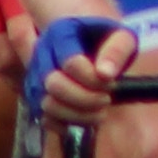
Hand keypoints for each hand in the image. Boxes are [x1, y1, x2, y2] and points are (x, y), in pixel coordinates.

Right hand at [32, 14, 135, 129]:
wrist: (91, 42)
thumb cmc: (107, 39)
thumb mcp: (121, 36)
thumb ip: (116, 50)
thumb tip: (105, 73)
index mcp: (61, 33)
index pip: (71, 63)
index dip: (93, 80)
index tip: (111, 84)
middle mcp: (42, 53)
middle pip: (54, 84)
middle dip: (85, 98)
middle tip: (106, 99)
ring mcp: (36, 76)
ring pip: (47, 104)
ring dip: (78, 114)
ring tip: (100, 112)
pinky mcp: (36, 97)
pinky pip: (44, 118)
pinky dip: (66, 124)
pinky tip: (85, 118)